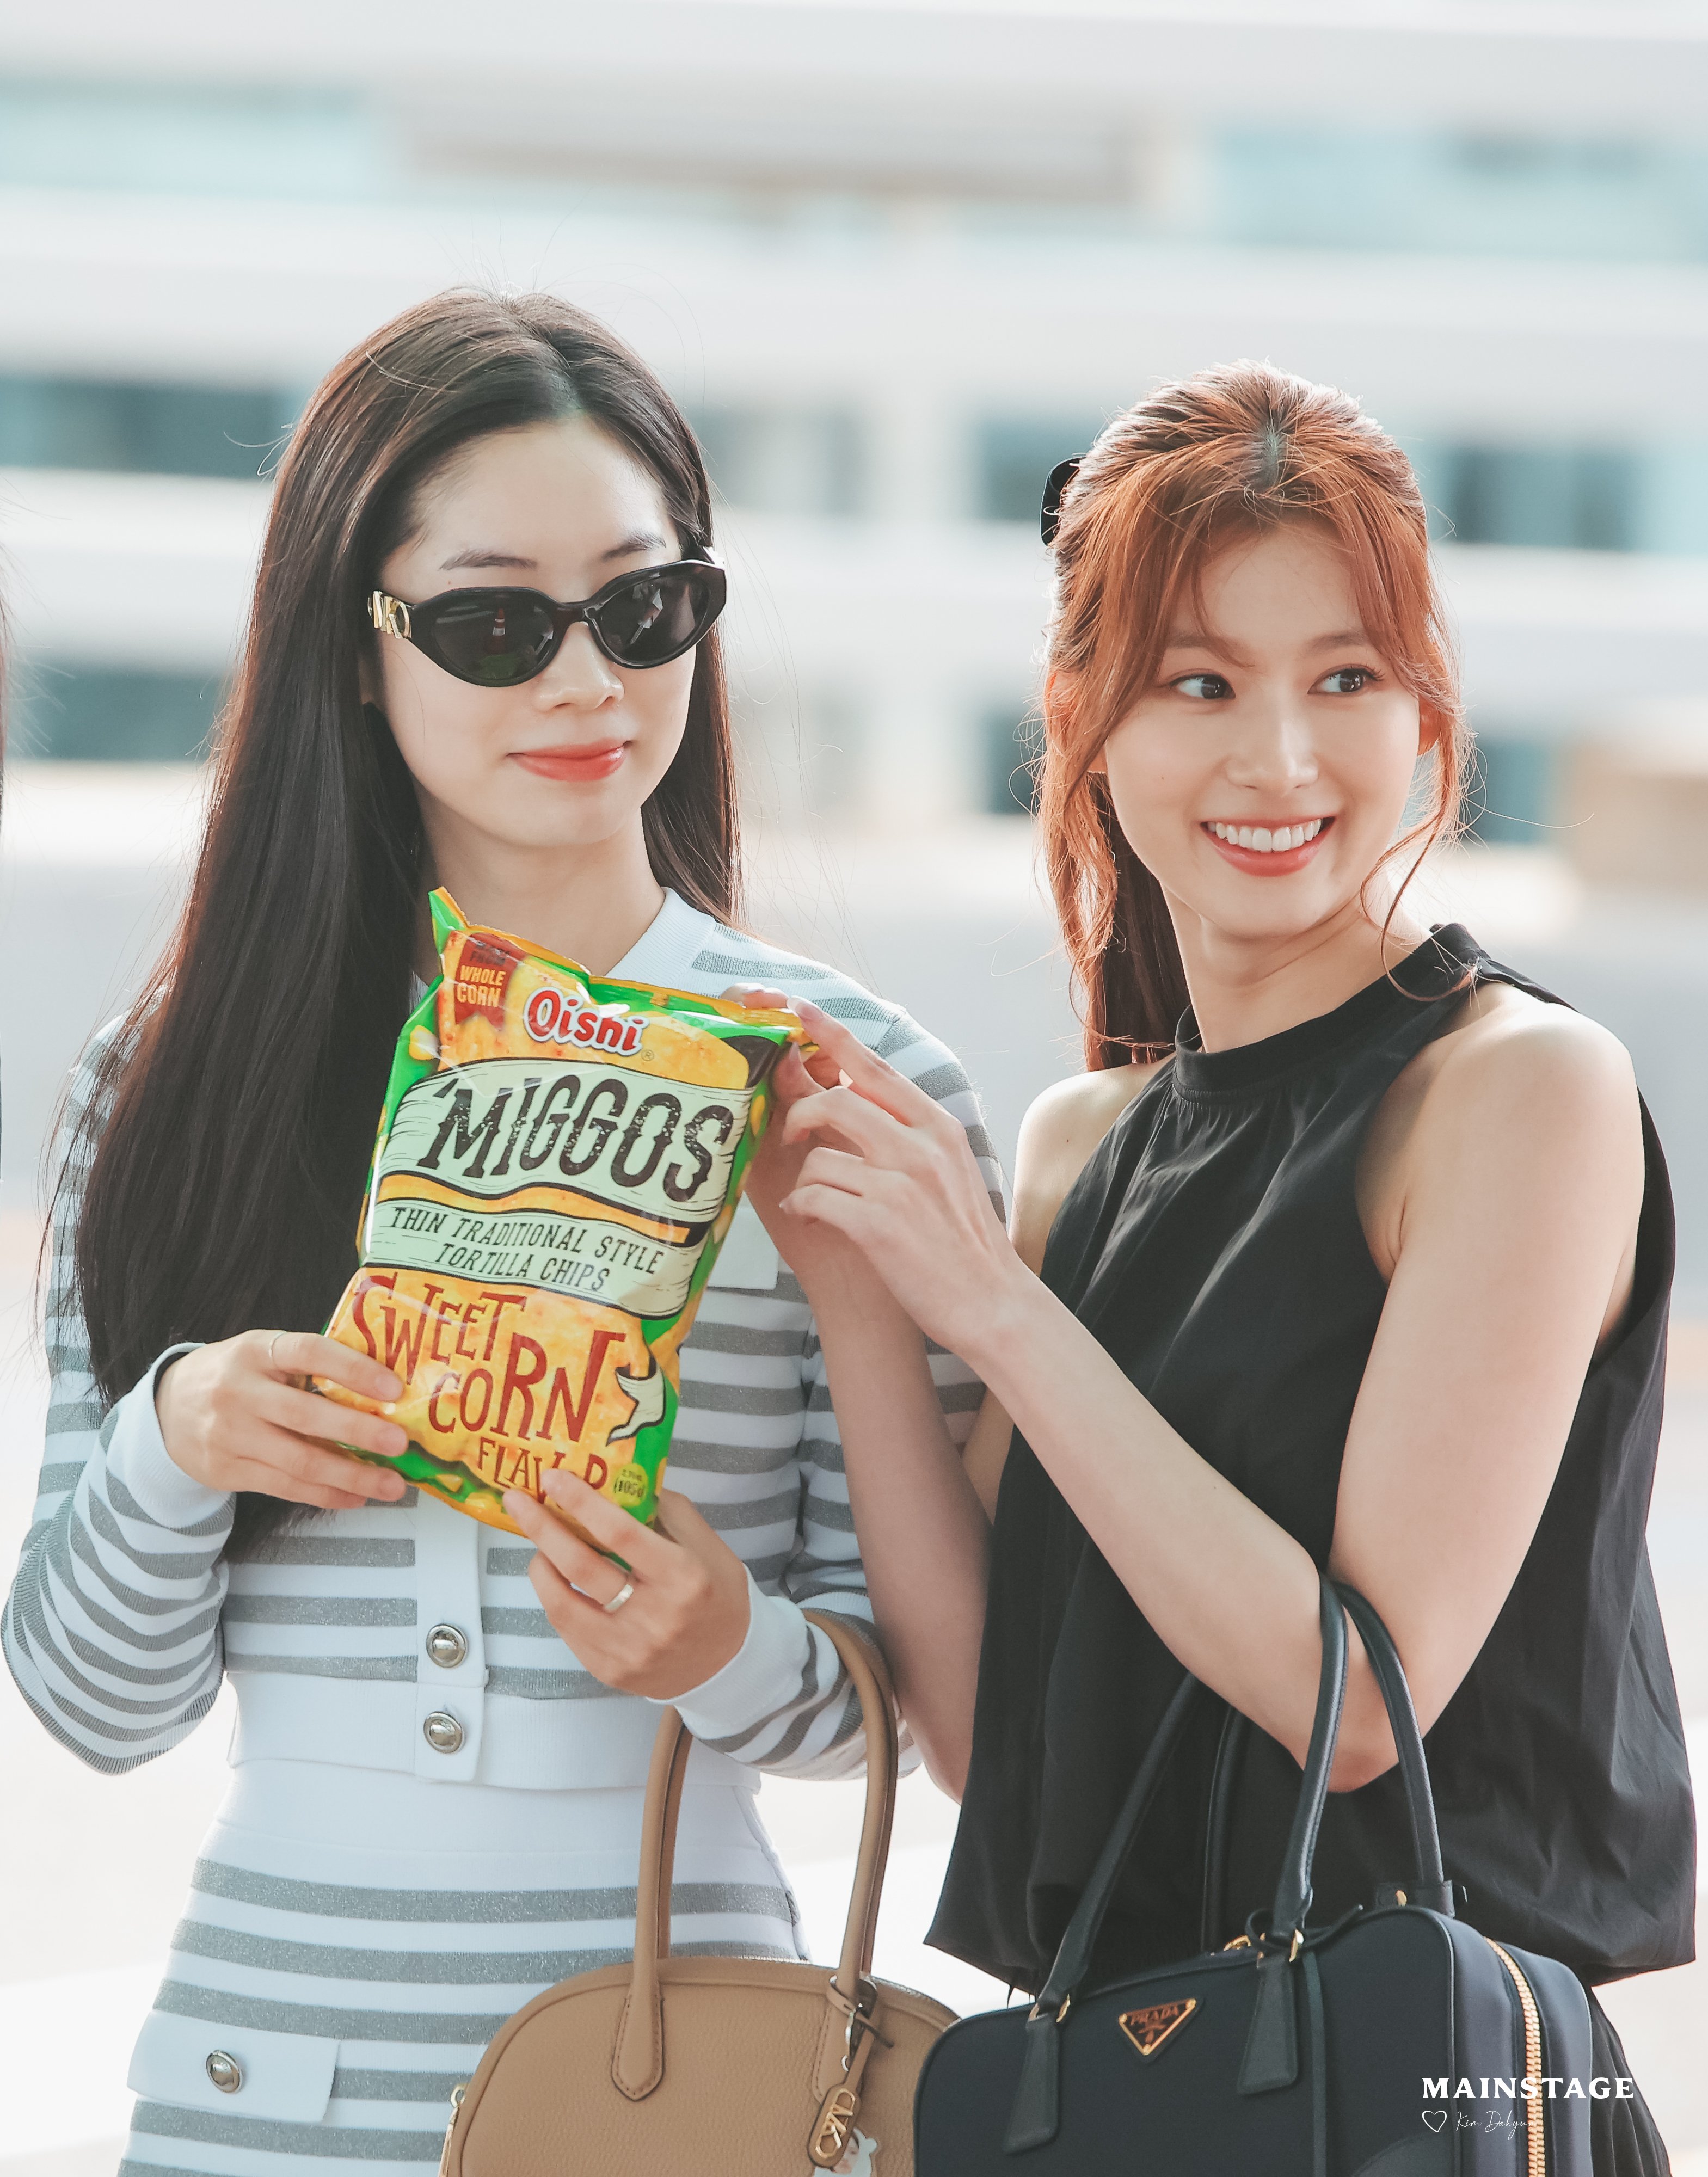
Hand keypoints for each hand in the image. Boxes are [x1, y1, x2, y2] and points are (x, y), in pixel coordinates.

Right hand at [155, 1330, 409, 1510]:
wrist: (167, 1408)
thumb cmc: (235, 1375)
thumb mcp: (262, 1353)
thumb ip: (308, 1365)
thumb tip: (379, 1390)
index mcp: (256, 1351)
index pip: (309, 1353)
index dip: (353, 1369)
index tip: (393, 1388)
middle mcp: (240, 1392)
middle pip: (306, 1415)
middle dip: (359, 1432)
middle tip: (399, 1444)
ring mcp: (230, 1435)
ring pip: (299, 1461)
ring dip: (351, 1476)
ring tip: (391, 1485)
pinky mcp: (227, 1471)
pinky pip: (285, 1487)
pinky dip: (325, 1495)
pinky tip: (355, 1496)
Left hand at [502, 1472, 750, 1700]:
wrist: (728, 1666)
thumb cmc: (717, 1595)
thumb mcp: (707, 1546)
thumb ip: (666, 1511)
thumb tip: (620, 1480)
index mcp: (683, 1577)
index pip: (620, 1533)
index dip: (581, 1502)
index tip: (553, 1477)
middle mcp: (653, 1617)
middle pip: (581, 1566)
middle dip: (542, 1527)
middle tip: (518, 1501)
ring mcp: (628, 1650)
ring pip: (562, 1603)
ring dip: (540, 1565)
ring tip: (538, 1545)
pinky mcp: (609, 1671)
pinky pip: (567, 1629)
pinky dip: (555, 1597)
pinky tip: (556, 1578)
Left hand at [780, 998, 1022, 1359]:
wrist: (992, 1302)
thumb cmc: (964, 1241)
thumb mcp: (948, 1169)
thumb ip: (909, 1132)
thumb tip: (858, 1097)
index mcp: (937, 1126)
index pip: (875, 1067)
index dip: (831, 1035)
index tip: (798, 1010)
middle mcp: (921, 1145)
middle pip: (836, 1099)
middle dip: (799, 1111)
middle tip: (791, 1132)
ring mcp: (900, 1183)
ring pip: (819, 1154)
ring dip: (803, 1177)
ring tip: (809, 1197)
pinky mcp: (879, 1223)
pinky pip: (814, 1197)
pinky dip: (803, 1207)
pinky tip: (811, 1220)